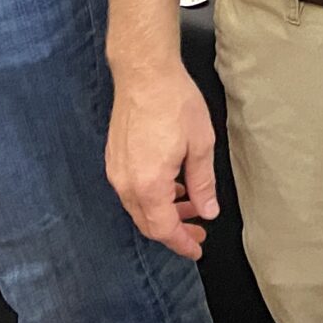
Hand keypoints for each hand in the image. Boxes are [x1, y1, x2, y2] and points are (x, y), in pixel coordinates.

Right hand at [106, 60, 216, 260]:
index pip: (163, 229)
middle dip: (174, 231)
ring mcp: (116, 171)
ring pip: (139, 208)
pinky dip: (152, 197)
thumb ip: (203, 183)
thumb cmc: (174, 102)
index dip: (181, 243)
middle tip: (198, 230)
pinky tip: (172, 186)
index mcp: (149, 184)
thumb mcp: (201, 144)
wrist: (144, 74)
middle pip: (148, 223)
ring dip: (164, 212)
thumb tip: (208, 211)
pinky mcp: (114, 159)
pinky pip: (132, 191)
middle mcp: (126, 183)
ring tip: (191, 204)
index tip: (197, 249)